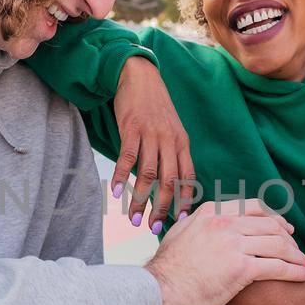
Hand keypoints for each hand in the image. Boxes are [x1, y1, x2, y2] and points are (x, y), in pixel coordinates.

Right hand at [110, 58, 195, 232]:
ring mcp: (151, 135)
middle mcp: (170, 141)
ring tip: (133, 218)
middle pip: (169, 181)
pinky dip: (121, 177)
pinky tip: (116, 192)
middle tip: (153, 228)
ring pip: (147, 174)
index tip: (180, 220)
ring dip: (140, 199)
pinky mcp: (132, 129)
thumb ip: (172, 153)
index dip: (185, 200)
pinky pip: (127, 158)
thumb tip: (169, 182)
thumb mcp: (172, 129)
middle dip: (161, 208)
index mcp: (182, 144)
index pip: (188, 177)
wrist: (140, 77)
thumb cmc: (155, 107)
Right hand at [143, 199, 304, 304]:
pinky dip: (295, 271)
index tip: (285, 229)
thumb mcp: (180, 232)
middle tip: (298, 251)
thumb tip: (200, 220)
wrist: (158, 289)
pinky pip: (277, 267)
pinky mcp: (241, 268)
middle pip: (271, 225)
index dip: (274, 218)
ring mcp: (234, 244)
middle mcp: (226, 223)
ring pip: (278, 244)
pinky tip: (303, 276)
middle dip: (289, 239)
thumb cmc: (166, 268)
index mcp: (213, 212)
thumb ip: (197, 223)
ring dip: (297, 256)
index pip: (254, 207)